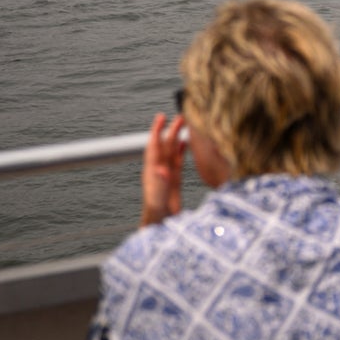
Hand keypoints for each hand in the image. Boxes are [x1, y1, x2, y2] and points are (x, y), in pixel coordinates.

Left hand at [140, 112, 186, 226]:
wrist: (161, 222)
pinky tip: (186, 143)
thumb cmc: (157, 210)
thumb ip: (161, 181)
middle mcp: (159, 168)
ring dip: (177, 137)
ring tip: (184, 125)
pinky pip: (178, 160)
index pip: (154, 146)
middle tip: (180, 116)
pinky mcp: (174, 179)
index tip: (161, 117)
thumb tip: (163, 169)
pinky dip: (182, 150)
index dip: (157, 131)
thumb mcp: (159, 195)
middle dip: (171, 130)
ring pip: (172, 151)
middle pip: (165, 145)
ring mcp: (167, 173)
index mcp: (152, 170)